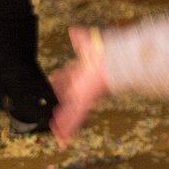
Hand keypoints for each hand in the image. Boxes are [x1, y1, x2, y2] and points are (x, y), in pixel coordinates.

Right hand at [49, 26, 109, 147]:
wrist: (116, 60)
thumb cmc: (104, 51)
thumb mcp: (88, 42)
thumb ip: (80, 38)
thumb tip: (73, 29)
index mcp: (80, 71)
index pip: (65, 77)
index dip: (58, 82)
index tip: (52, 84)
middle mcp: (81, 84)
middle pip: (67, 99)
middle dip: (59, 109)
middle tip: (53, 119)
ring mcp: (83, 94)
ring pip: (70, 112)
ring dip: (63, 124)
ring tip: (59, 135)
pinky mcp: (85, 101)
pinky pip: (75, 117)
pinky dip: (68, 128)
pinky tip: (64, 138)